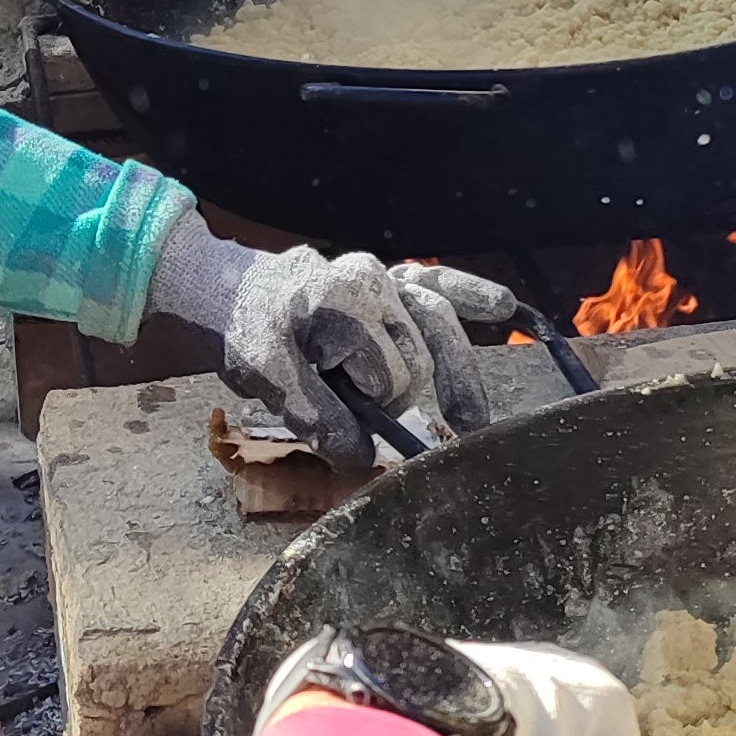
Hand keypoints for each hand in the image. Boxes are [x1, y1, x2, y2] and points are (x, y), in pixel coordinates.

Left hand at [190, 241, 509, 465]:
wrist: (233, 293)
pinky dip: (472, 293)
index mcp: (344, 302)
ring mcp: (387, 280)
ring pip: (440, 323)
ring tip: (472, 420)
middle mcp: (374, 284)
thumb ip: (314, 413)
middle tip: (369, 410)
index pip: (389, 375)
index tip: (346, 422)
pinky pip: (440, 283)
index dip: (373, 408)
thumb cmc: (251, 331)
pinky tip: (503, 306)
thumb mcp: (267, 375)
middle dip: (398, 394)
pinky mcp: (393, 281)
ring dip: (458, 372)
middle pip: (418, 355)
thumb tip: (362, 455)